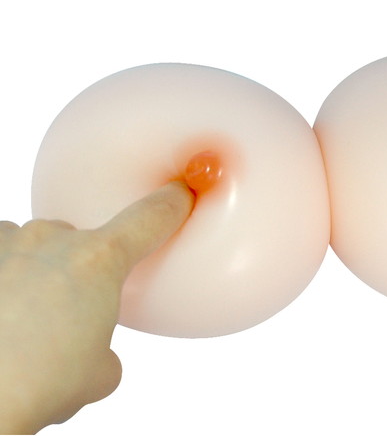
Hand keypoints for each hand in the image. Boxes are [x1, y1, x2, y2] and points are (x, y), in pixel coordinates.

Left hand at [0, 181, 193, 433]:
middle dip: (77, 271)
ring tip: (21, 320)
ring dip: (33, 273)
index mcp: (99, 261)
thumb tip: (93, 354)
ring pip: (31, 248)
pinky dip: (1, 279)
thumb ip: (105, 350)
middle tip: (66, 316)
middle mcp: (52, 240)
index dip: (170, 205)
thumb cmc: (36, 382)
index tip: (179, 195)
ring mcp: (6, 243)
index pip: (149, 219)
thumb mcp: (98, 374)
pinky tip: (1, 313)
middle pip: (79, 241)